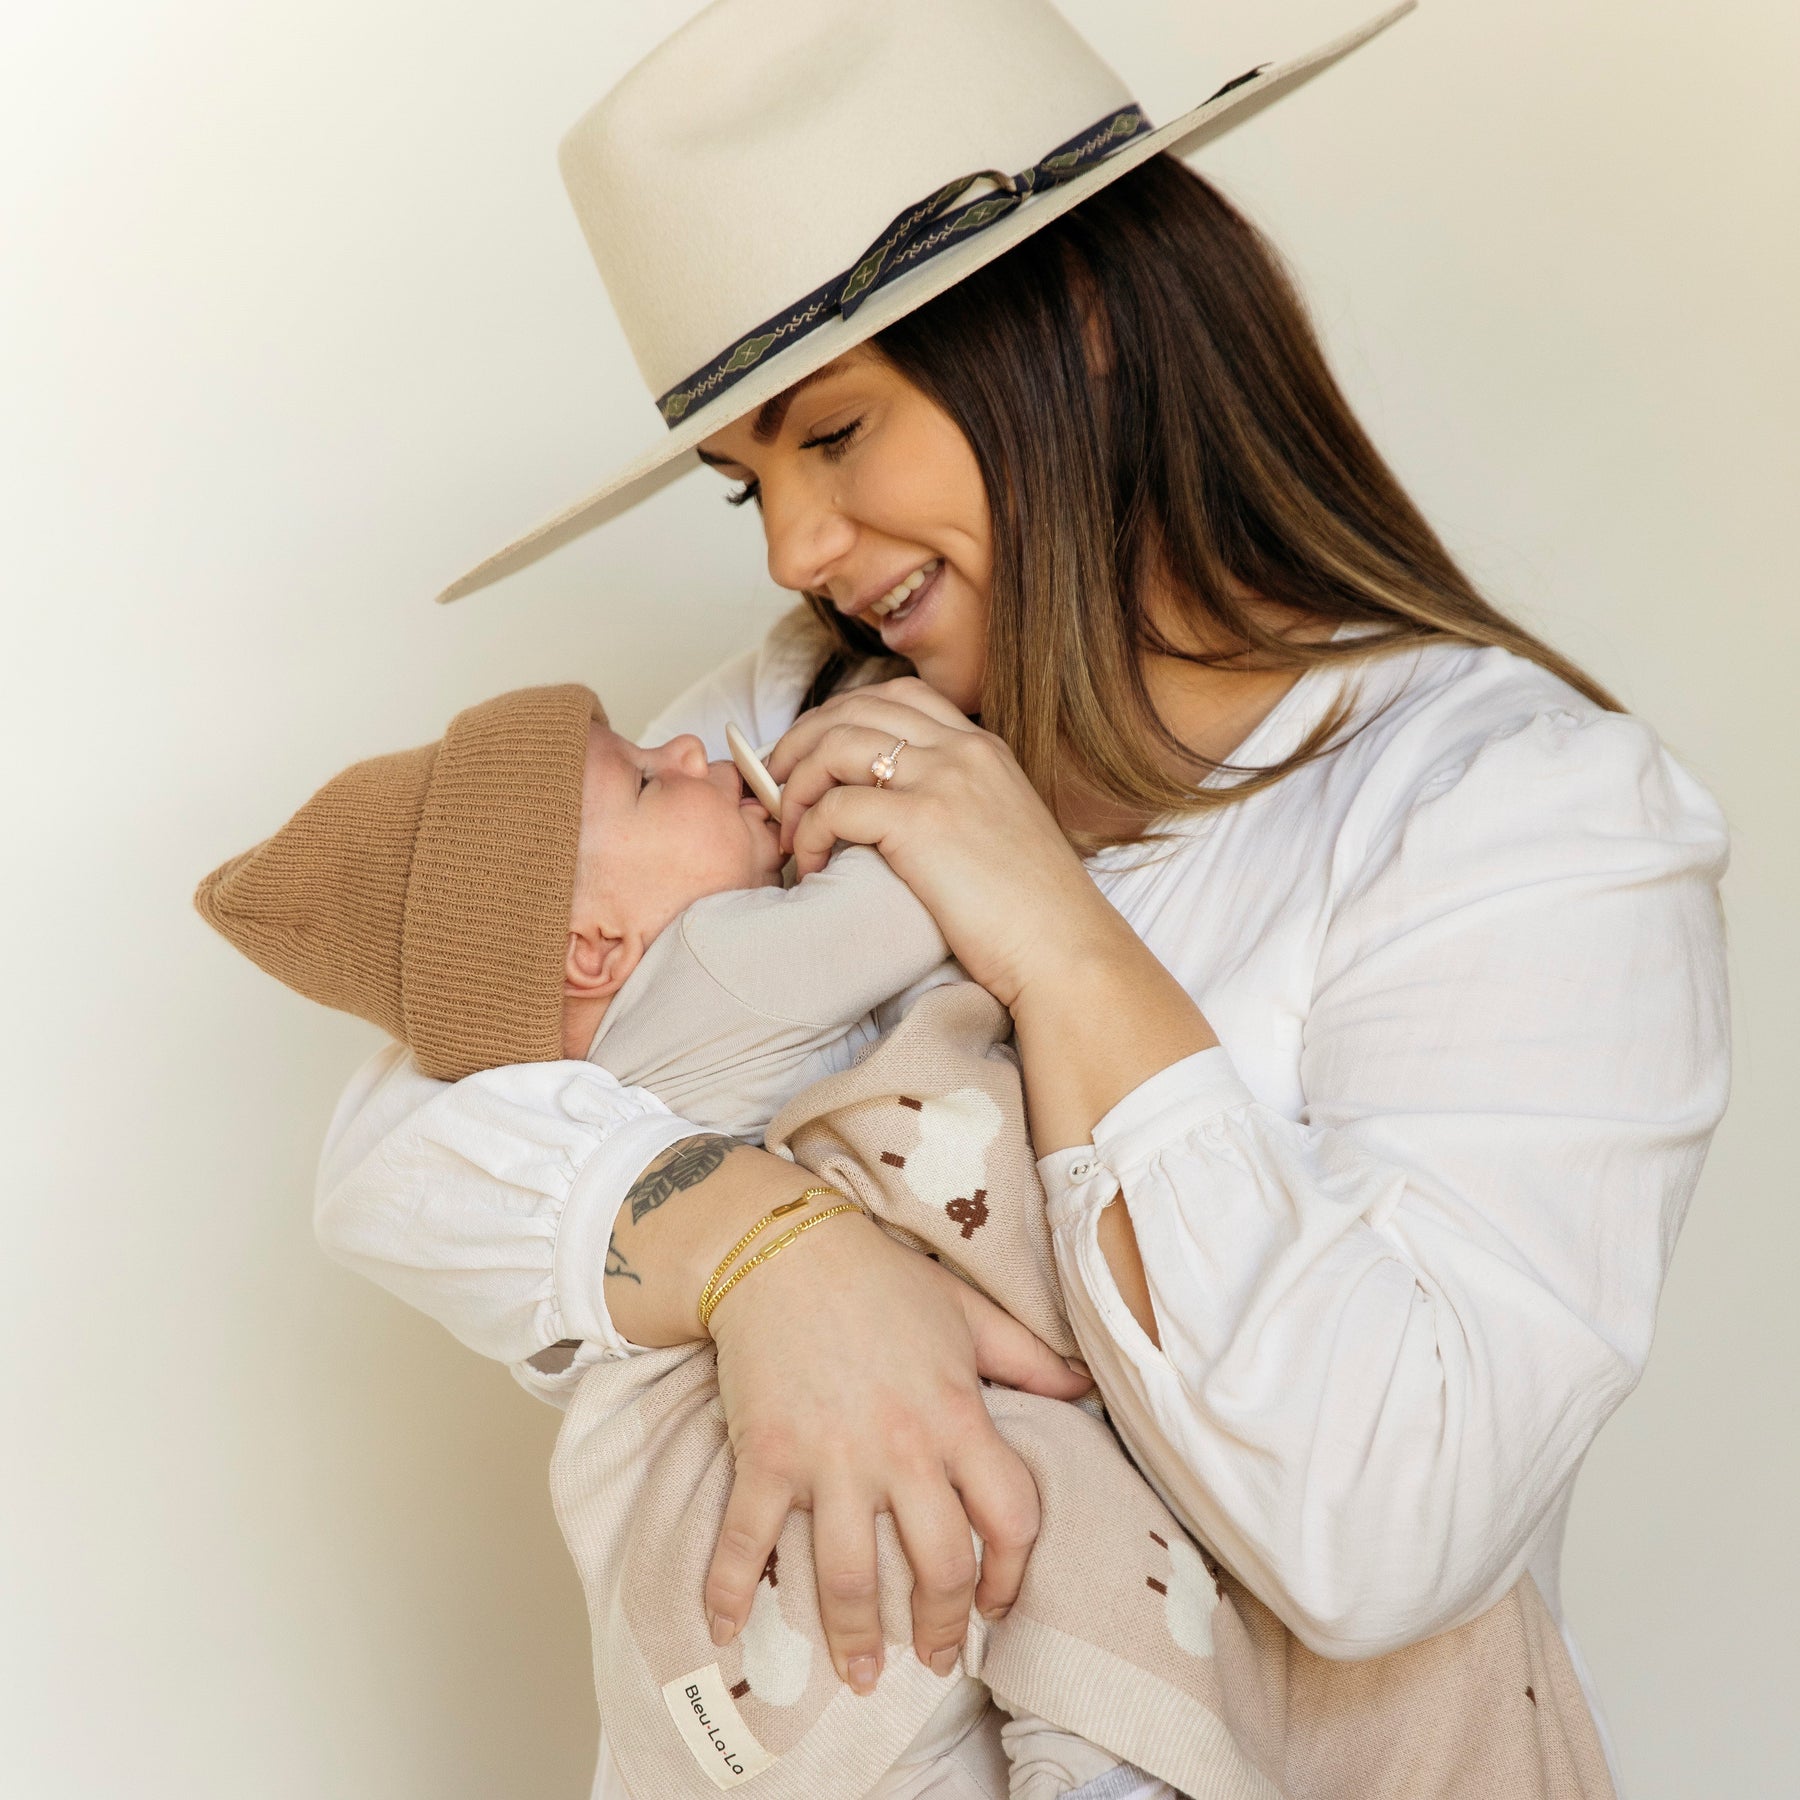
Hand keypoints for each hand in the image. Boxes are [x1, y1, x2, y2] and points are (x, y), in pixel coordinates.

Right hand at [703, 1209, 1090, 1690]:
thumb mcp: (966, 1311)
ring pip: (849, 1577)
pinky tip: (726, 1629)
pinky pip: (748, 1539)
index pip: (1010, 1518)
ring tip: (860, 1675)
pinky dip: (731, 1591)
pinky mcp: (767, 1456)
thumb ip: (1027, 1357)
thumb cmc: (880, 1278)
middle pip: (936, 1567)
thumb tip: (1081, 1388)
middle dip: (938, 1626)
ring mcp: (830, 1459)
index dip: (1013, 1575)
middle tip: (931, 1659)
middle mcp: (901, 1449)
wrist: (784, 1247)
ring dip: (854, 1639)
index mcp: (956, 1416)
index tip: (998, 1605)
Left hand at [768, 678, 1126, 1010]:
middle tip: (774, 784)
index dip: (840, 716)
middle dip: (800, 741)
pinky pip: (835, 806)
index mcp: (983, 748)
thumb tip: (901, 813)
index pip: (897, 695)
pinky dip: (810, 833)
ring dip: (795, 785)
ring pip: (835, 746)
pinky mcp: (922, 823)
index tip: (812, 755)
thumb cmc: (1034, 913)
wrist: (1066, 950)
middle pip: (854, 709)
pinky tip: (814, 866)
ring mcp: (943, 781)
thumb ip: (960, 803)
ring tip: (787, 829)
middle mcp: (962, 751)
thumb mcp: (1002, 831)